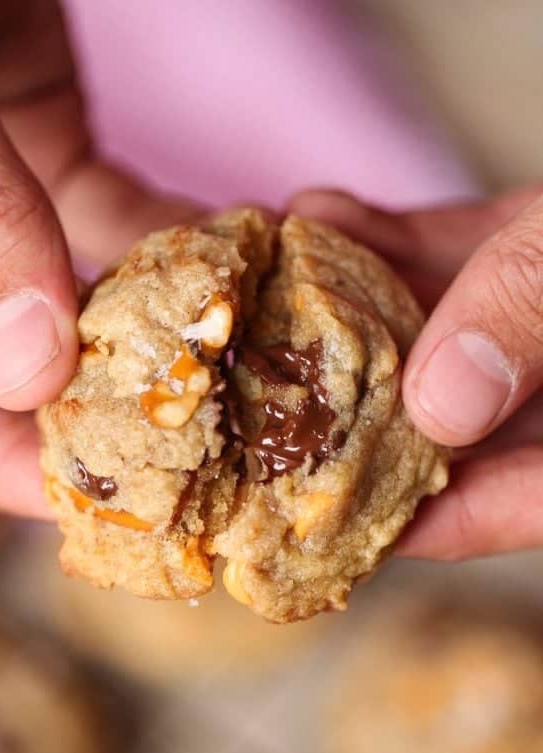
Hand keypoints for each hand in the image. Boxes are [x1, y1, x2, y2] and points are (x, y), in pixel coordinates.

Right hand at [0, 1, 203, 516]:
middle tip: (200, 450)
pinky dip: (173, 245)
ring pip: (77, 290)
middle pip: (18, 354)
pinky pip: (115, 217)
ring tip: (240, 364)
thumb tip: (26, 365)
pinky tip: (235, 263)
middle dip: (104, 403)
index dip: (9, 458)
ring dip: (156, 324)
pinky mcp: (44, 130)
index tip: (103, 500)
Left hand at [289, 186, 542, 560]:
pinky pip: (459, 251)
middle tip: (261, 392)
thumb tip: (441, 404)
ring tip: (266, 288)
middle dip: (356, 399)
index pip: (515, 500)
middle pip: (455, 412)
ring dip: (350, 303)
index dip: (420, 515)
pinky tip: (322, 212)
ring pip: (440, 324)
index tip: (320, 513)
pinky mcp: (539, 249)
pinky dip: (394, 236)